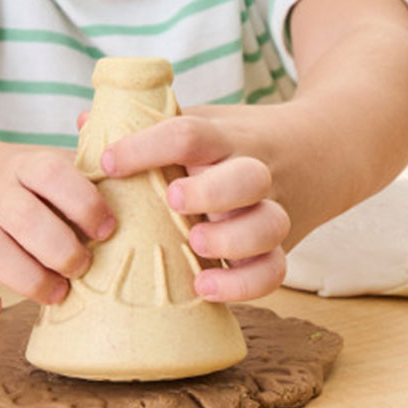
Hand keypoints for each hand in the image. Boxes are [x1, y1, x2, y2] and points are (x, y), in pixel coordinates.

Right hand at [0, 148, 114, 317]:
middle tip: (83, 266)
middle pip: (22, 215)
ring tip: (57, 293)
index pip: (51, 173)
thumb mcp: (59, 165)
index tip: (107, 229)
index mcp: (29, 165)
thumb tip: (134, 156)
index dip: (82, 202)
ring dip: (27, 276)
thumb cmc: (34, 185)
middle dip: (59, 247)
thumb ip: (94, 163)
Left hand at [99, 111, 289, 301]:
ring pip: (268, 225)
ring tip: (195, 244)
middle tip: (172, 199)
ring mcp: (273, 209)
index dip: (148, 146)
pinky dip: (244, 284)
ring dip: (231, 238)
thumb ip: (151, 126)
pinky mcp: (283, 246)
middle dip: (209, 190)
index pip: (191, 134)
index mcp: (227, 138)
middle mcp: (255, 171)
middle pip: (246, 177)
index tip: (109, 161)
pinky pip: (276, 271)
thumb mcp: (206, 121)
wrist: (322, 149)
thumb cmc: (239, 141)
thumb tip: (84, 120)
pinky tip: (205, 287)